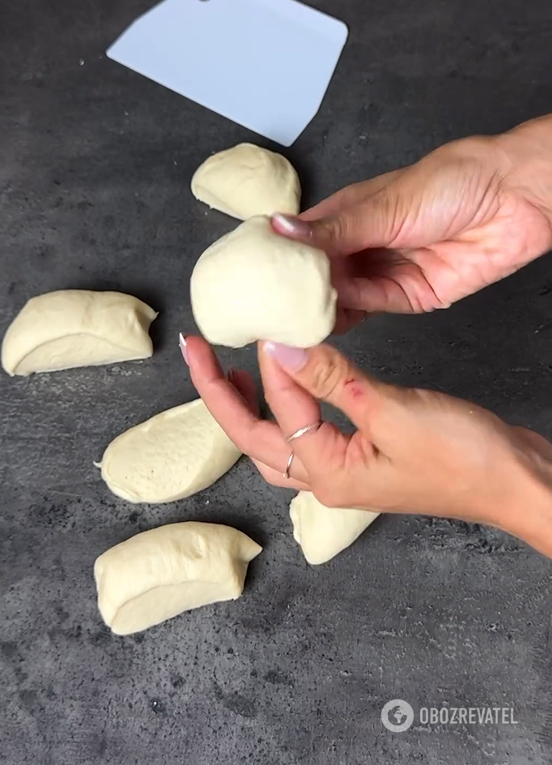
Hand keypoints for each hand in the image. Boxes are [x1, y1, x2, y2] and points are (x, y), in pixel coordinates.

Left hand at [184, 335, 551, 557]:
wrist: (512, 481)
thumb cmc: (463, 456)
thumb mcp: (392, 410)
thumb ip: (332, 380)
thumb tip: (281, 350)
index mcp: (329, 473)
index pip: (281, 411)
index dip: (270, 364)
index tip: (265, 322)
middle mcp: (326, 480)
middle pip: (254, 439)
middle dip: (221, 396)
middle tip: (199, 354)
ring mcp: (343, 473)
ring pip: (275, 442)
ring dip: (249, 407)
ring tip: (231, 371)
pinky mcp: (361, 460)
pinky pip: (306, 435)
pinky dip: (287, 409)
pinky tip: (289, 386)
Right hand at [272, 116, 551, 318]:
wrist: (515, 201)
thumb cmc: (453, 182)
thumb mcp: (384, 205)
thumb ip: (334, 229)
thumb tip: (279, 230)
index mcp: (350, 213)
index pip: (302, 237)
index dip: (275, 253)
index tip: (247, 272)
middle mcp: (362, 244)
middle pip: (317, 271)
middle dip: (291, 287)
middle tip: (260, 305)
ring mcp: (383, 271)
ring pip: (339, 295)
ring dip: (315, 305)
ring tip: (283, 319)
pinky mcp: (406, 296)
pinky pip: (369, 309)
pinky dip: (346, 315)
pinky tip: (322, 320)